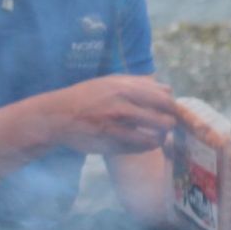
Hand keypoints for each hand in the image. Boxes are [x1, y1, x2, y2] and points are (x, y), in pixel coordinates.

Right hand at [49, 75, 180, 153]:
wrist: (58, 115)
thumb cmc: (87, 97)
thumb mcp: (111, 82)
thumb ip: (139, 84)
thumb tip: (167, 90)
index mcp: (125, 87)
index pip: (164, 97)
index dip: (172, 107)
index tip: (171, 112)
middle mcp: (122, 104)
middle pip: (165, 116)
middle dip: (170, 123)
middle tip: (167, 126)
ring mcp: (117, 124)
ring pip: (156, 135)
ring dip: (161, 138)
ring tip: (157, 137)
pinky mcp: (111, 142)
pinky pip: (140, 147)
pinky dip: (147, 146)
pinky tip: (145, 143)